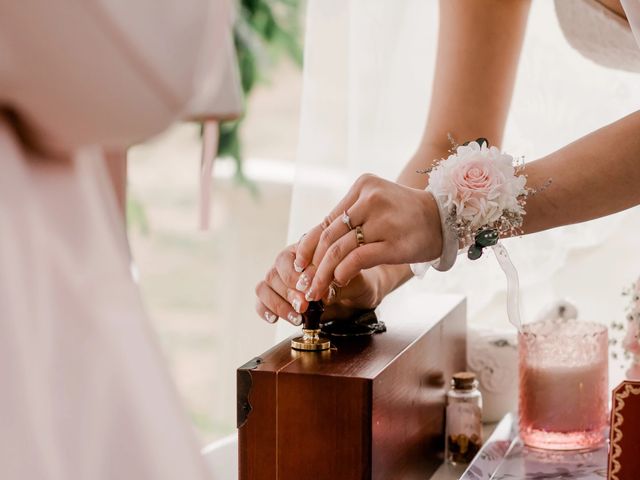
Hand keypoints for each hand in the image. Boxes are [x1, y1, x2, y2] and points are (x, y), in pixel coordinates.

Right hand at [255, 244, 386, 323]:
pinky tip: (275, 319)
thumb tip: (320, 295)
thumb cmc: (359, 282)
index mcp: (305, 250)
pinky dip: (265, 310)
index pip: (287, 259)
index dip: (294, 276)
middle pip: (274, 273)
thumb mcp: (355, 282)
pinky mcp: (279, 298)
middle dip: (288, 293)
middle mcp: (290, 263)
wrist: (362, 294)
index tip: (307, 291)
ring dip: (278, 304)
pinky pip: (262, 301)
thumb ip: (338, 286)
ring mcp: (282, 280)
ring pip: (264, 287)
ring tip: (297, 317)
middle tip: (304, 307)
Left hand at [294, 174, 442, 300]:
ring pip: (340, 249)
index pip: (327, 220)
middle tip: (305, 285)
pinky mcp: (395, 242)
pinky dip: (343, 272)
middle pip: (329, 236)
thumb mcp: (375, 207)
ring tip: (317, 290)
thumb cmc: (405, 216)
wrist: (447, 218)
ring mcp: (384, 220)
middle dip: (313, 264)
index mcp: (362, 187)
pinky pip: (358, 259)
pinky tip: (338, 282)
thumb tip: (312, 248)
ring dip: (324, 273)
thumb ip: (348, 221)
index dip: (309, 246)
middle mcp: (371, 199)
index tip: (299, 265)